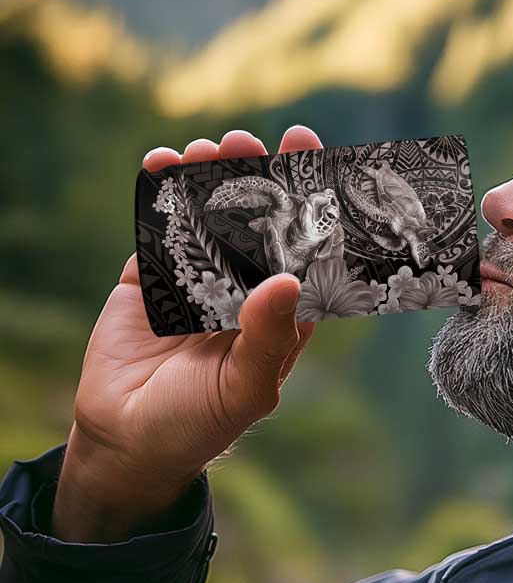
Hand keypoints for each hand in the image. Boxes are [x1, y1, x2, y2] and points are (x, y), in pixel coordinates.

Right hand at [52, 126, 323, 541]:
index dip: (311, 208)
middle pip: (257, 222)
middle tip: (250, 142)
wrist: (127, 440)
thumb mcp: (245, 389)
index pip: (304, 252)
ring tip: (208, 148)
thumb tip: (288, 280)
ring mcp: (198, 279)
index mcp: (281, 315)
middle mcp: (245, 289)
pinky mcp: (152, 276)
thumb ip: (268, 337)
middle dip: (257, 179)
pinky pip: (159, 227)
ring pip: (210, 216)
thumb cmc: (200, 423)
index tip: (314, 162)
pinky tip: (162, 164)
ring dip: (210, 178)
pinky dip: (160, 194)